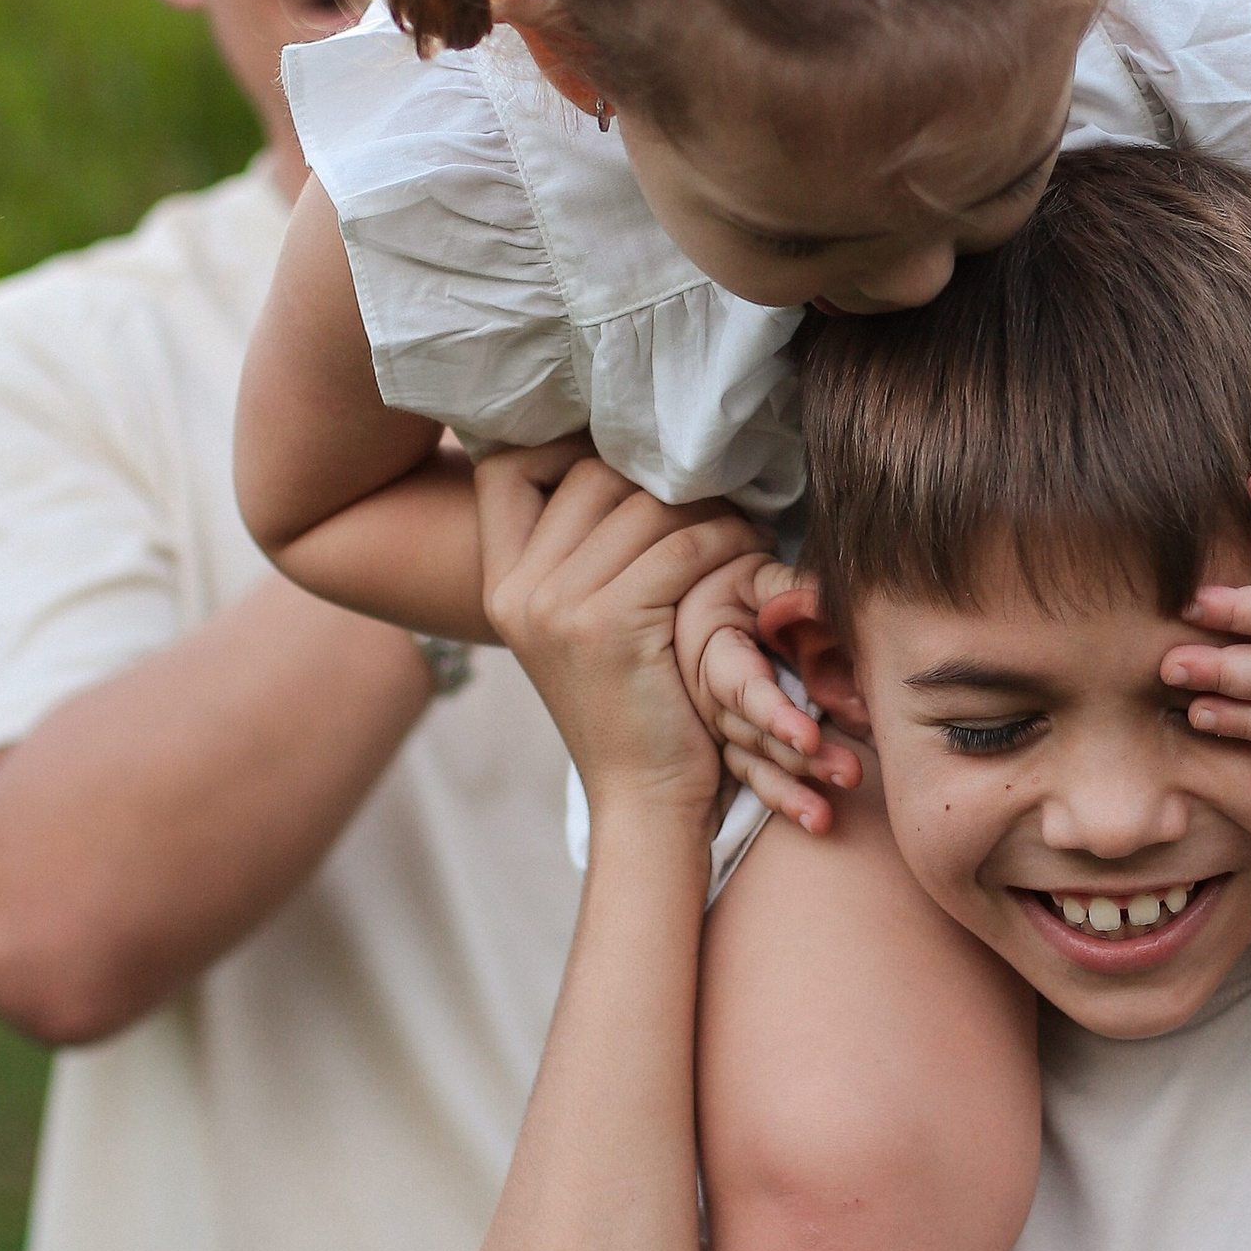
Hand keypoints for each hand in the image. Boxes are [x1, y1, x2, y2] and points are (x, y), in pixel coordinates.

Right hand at [475, 440, 767, 822]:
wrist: (646, 803)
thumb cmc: (635, 708)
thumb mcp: (584, 624)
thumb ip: (584, 552)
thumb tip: (626, 454)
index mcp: (500, 584)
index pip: (507, 467)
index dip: (569, 448)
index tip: (634, 468)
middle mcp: (517, 590)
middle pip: (590, 473)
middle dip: (662, 476)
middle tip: (714, 500)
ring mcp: (556, 607)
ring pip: (645, 505)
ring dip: (710, 508)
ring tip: (743, 530)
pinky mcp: (608, 626)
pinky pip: (681, 547)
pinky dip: (728, 541)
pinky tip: (751, 555)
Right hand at [673, 554, 864, 837]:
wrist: (695, 604)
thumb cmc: (731, 586)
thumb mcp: (749, 578)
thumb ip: (783, 588)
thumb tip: (830, 596)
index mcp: (710, 650)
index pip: (742, 688)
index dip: (775, 714)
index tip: (810, 737)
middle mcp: (710, 695)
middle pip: (756, 733)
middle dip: (802, 755)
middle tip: (850, 772)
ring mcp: (722, 725)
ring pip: (759, 760)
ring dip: (796, 786)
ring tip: (830, 814)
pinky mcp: (736, 746)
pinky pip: (758, 779)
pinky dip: (787, 799)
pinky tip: (818, 821)